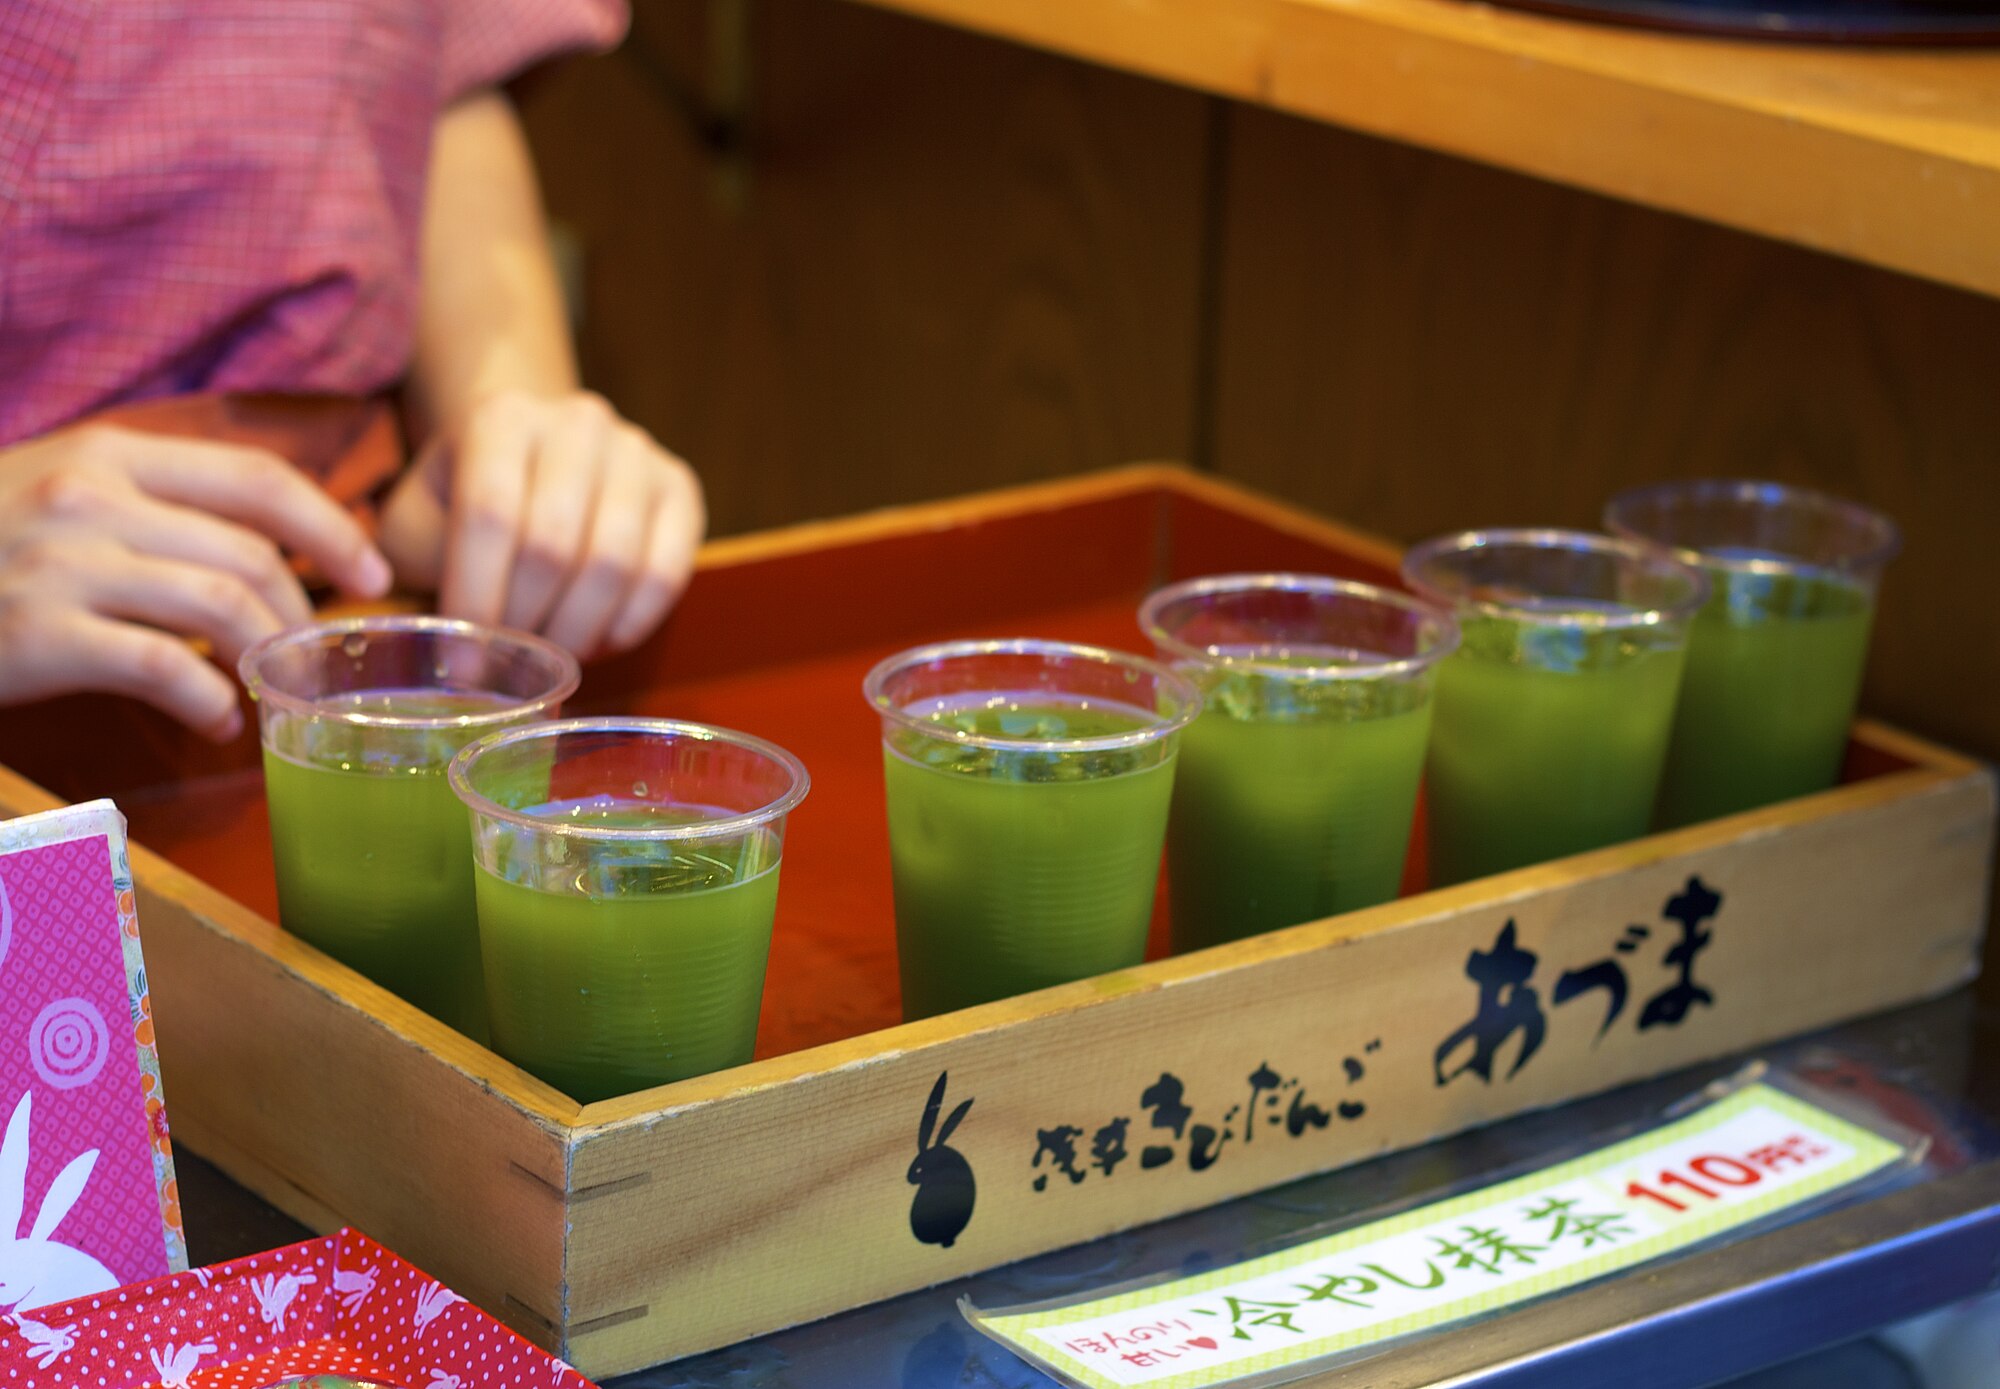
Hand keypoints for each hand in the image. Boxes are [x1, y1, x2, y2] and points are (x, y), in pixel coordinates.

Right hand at [0, 423, 392, 737]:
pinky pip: (166, 671)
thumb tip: (267, 552)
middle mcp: (94, 497)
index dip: (333, 528)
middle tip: (313, 659)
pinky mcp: (41, 634)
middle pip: (253, 554)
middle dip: (304, 614)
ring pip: (223, 610)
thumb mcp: (62, 492)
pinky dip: (211, 704)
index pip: (260, 479)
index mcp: (111, 453)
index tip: (372, 573)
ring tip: (267, 693)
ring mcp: (65, 565)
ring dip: (265, 662)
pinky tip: (219, 726)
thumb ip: (155, 506)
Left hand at [378, 390, 704, 658]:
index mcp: (501, 417)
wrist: (537, 447)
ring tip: (552, 658)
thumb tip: (427, 643)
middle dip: (526, 622)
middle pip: (555, 543)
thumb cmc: (466, 498)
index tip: (462, 664)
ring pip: (616, 562)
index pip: (491, 515)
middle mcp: (577, 421)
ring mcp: (638, 451)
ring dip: (579, 630)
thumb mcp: (419, 519)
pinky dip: (631, 623)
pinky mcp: (680, 487)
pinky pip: (666, 572)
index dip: (477, 598)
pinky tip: (600, 640)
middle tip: (509, 666)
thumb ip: (413, 565)